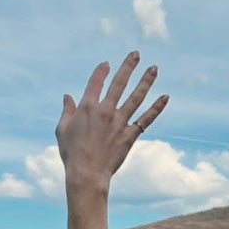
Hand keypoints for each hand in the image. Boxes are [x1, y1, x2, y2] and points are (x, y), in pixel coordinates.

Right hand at [56, 53, 168, 191]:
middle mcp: (106, 110)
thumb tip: (67, 97)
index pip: (96, 82)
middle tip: (136, 54)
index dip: (102, 71)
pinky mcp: (129, 135)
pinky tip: (165, 97)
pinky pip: (146, 119)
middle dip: (128, 66)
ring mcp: (119, 122)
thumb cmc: (72, 154)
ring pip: (136, 97)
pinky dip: (156, 108)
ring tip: (154, 68)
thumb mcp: (63, 130)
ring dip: (146, 81)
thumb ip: (67, 111)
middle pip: (119, 83)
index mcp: (87, 107)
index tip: (107, 64)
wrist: (87, 174)